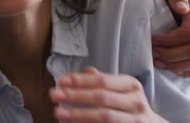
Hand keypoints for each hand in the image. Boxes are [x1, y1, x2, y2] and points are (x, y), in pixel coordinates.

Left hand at [49, 67, 166, 122]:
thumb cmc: (130, 105)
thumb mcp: (121, 89)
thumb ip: (102, 81)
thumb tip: (85, 71)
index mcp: (131, 85)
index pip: (102, 80)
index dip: (80, 80)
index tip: (61, 82)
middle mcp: (135, 102)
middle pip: (101, 97)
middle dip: (75, 96)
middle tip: (54, 96)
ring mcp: (136, 120)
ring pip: (104, 116)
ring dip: (79, 115)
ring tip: (59, 113)